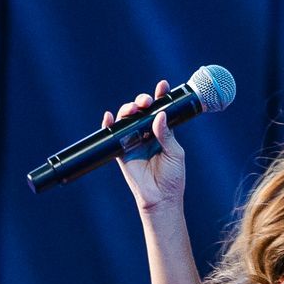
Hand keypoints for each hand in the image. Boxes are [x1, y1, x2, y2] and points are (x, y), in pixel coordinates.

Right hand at [104, 83, 185, 217]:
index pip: (160, 109)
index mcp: (162, 132)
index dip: (160, 96)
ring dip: (128, 109)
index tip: (163, 85)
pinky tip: (109, 117)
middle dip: (142, 100)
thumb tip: (159, 115)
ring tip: (134, 108)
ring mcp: (133, 141)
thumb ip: (166, 134)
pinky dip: (108, 125)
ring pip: (126, 119)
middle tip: (146, 101)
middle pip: (141, 111)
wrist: (161, 198)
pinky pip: (112, 135)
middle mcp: (146, 133)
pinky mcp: (121, 151)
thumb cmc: (173, 177)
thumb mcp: (175, 153)